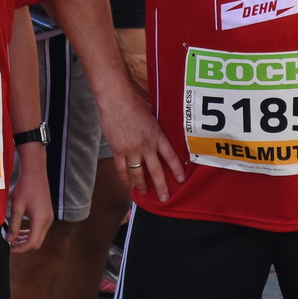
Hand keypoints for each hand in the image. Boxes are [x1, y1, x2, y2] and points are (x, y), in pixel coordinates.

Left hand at [6, 144, 53, 251]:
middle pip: (37, 242)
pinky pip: (40, 229)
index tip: (10, 248)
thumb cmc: (25, 187)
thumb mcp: (17, 207)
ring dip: (27, 239)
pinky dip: (30, 232)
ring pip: (39, 236)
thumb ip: (14, 225)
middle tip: (10, 244)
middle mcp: (47, 220)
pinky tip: (20, 230)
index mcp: (40, 220)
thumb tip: (10, 239)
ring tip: (13, 238)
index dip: (21, 248)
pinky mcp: (47, 214)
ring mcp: (49, 217)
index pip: (32, 243)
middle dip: (24, 245)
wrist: (35, 173)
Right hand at [99, 86, 184, 202]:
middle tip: (164, 198)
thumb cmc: (134, 103)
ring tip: (143, 193)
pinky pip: (122, 168)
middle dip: (161, 186)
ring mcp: (131, 150)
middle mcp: (146, 145)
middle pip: (156, 170)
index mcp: (157, 135)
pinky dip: (124, 177)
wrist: (115, 100)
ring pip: (138, 173)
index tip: (181, 179)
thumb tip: (162, 131)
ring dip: (141, 185)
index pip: (170, 156)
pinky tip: (127, 183)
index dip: (177, 169)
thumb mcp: (153, 114)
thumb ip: (157, 126)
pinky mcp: (118, 150)